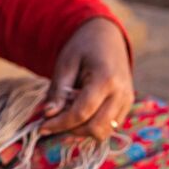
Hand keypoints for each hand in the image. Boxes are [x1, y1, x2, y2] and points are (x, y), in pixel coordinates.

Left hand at [39, 17, 133, 139]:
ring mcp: (127, 101)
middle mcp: (121, 94)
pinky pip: (110, 126)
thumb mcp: (65, 64)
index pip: (82, 113)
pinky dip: (92, 124)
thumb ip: (58, 92)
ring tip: (68, 110)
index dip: (60, 124)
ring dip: (82, 129)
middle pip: (96, 128)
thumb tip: (48, 115)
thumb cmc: (83, 47)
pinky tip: (79, 110)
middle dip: (71, 129)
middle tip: (53, 119)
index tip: (41, 127)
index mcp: (106, 80)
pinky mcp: (127, 105)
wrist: (107, 36)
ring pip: (105, 131)